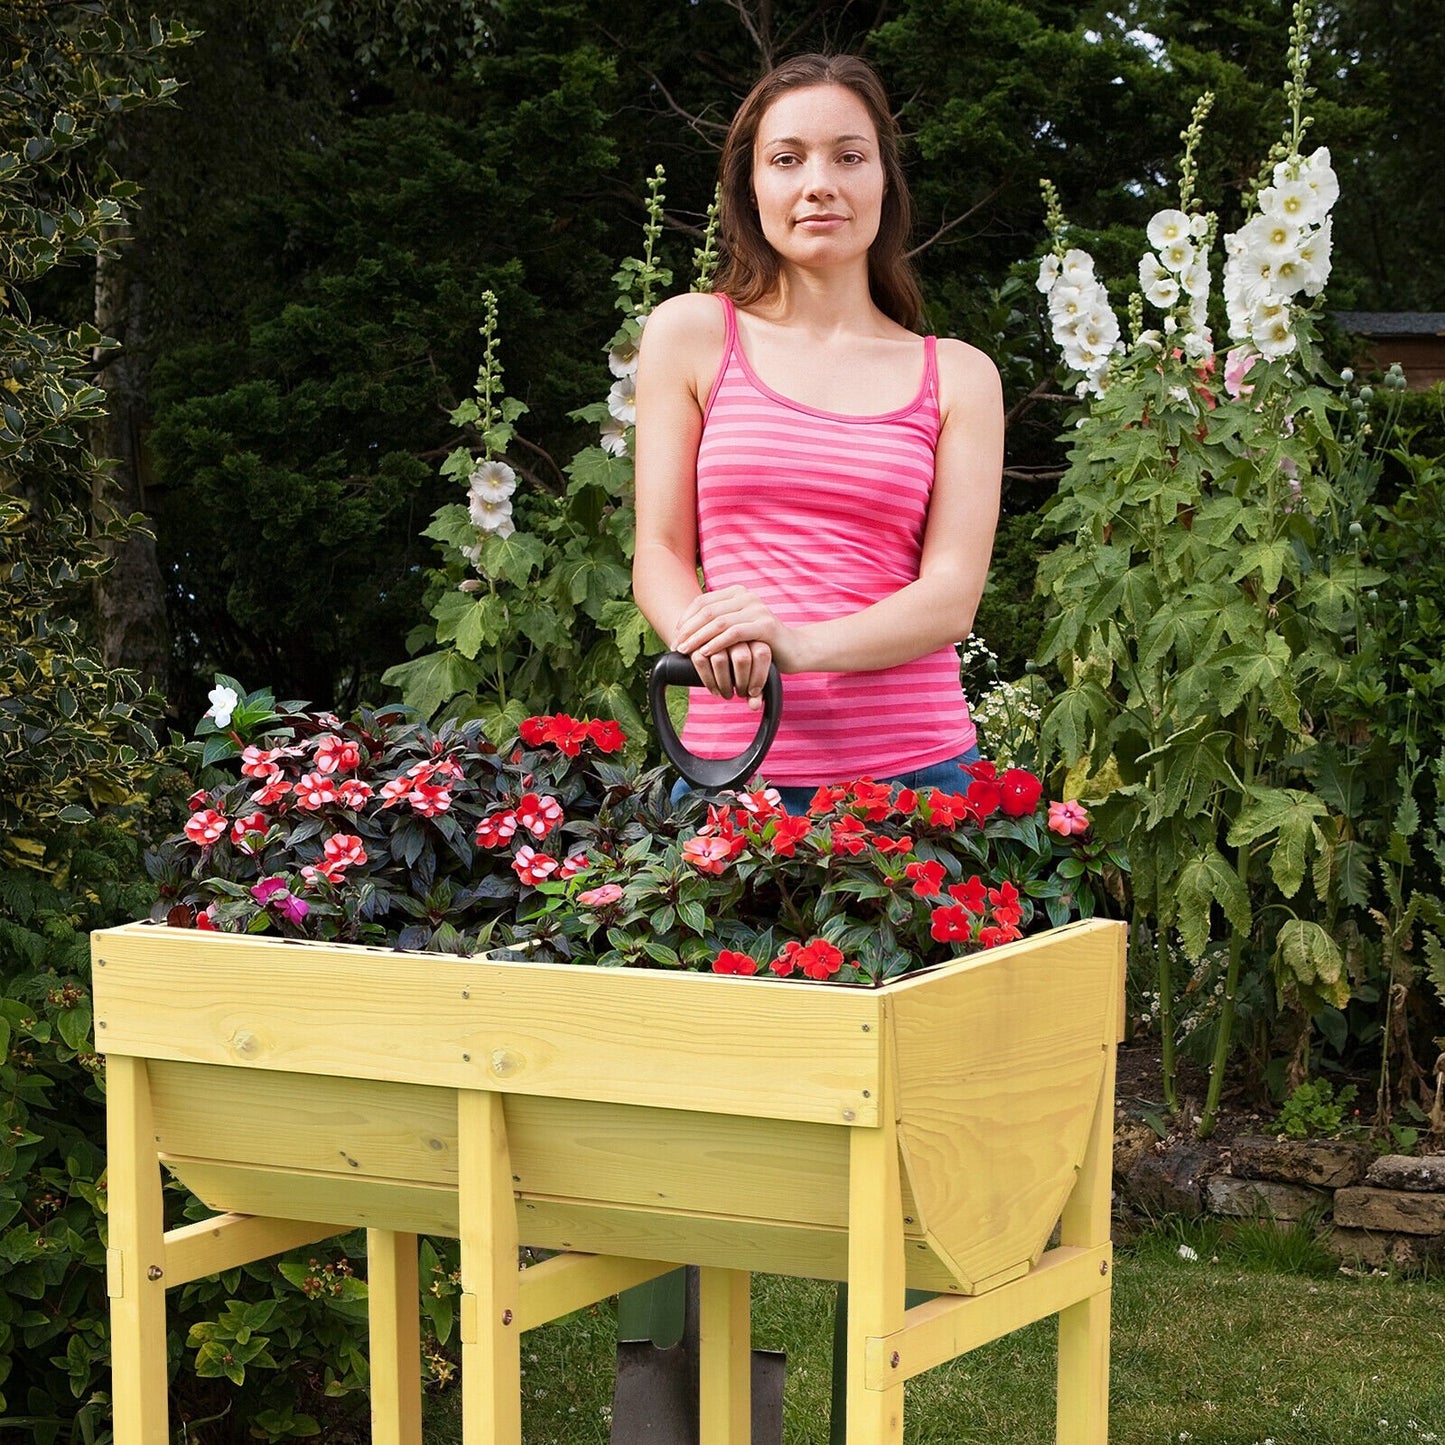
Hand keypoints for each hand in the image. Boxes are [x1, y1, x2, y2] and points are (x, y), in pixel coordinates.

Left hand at [673, 587, 788, 708]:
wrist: (795, 650)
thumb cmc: (760, 643)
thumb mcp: (736, 629)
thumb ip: (717, 624)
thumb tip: (684, 631)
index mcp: (737, 593)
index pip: (703, 602)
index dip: (685, 619)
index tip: (675, 636)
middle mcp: (747, 596)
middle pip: (708, 611)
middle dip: (688, 630)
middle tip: (677, 646)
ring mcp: (757, 609)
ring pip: (719, 622)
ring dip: (698, 638)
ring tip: (686, 651)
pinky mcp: (765, 625)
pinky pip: (734, 633)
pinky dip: (716, 643)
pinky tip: (705, 653)